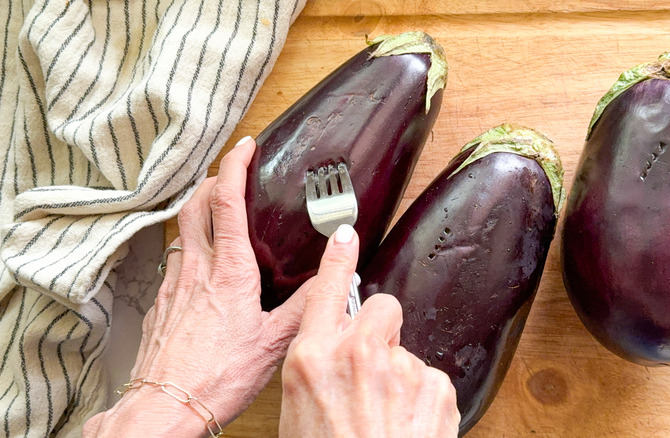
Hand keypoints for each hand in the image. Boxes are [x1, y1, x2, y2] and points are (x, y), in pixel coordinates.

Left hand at [84, 136, 307, 436]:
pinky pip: (175, 258)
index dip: (235, 166)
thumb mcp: (274, 342)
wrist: (166, 405)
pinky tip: (202, 263)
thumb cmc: (217, 376)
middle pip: (196, 204)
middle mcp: (197, 269)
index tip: (245, 147)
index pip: (227, 202)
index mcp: (229, 272)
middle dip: (213, 179)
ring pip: (182, 229)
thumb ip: (305, 306)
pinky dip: (189, 244)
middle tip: (230, 173)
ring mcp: (173, 283)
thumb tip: (331, 280)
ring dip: (198, 209)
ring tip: (217, 210)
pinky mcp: (160, 302)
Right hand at [279, 224, 460, 437]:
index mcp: (312, 360)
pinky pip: (430, 379)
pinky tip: (408, 428)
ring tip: (387, 420)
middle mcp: (357, 354)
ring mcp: (400, 368)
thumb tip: (331, 357)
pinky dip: (423, 401)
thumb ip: (317, 371)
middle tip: (374, 365)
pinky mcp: (435, 386)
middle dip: (382, 329)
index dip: (337, 259)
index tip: (344, 234)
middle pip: (383, 308)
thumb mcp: (300, 412)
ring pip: (407, 353)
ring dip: (401, 378)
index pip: (326, 292)